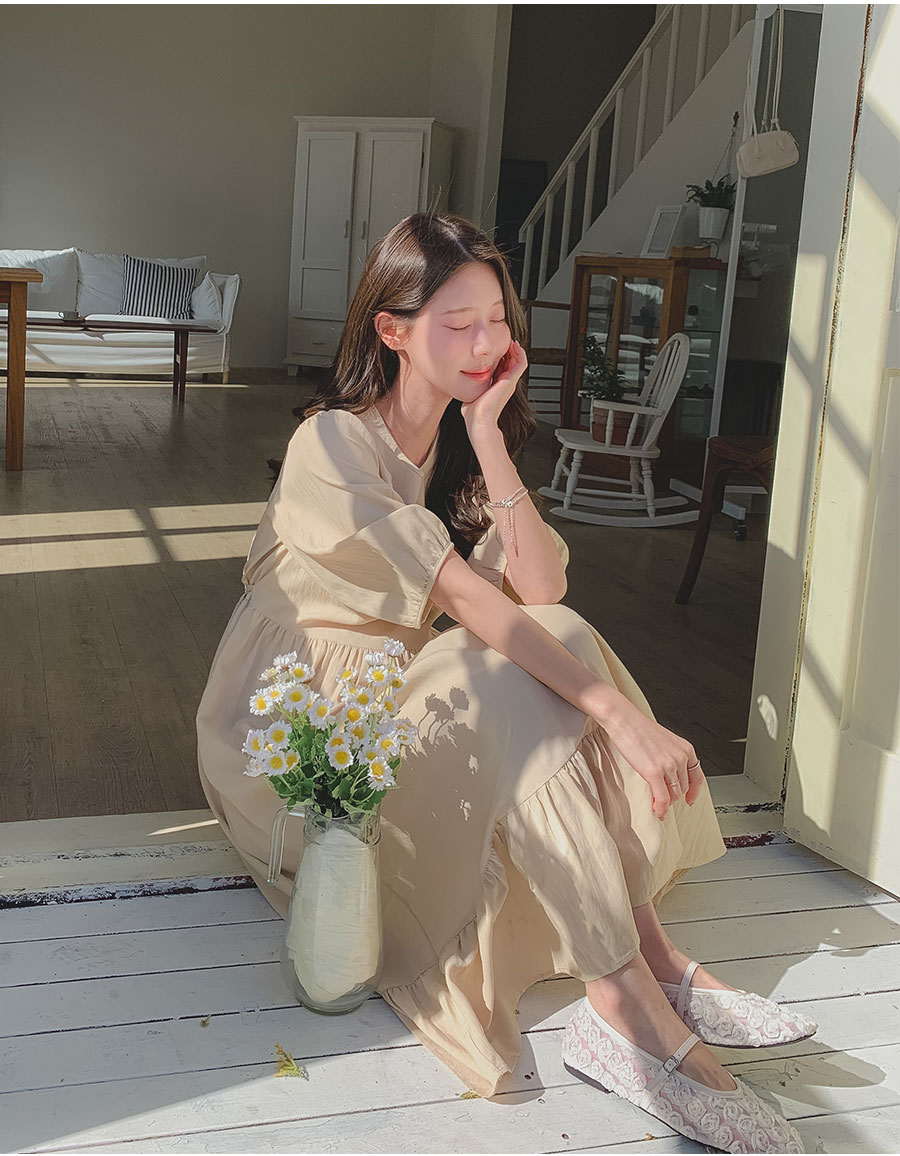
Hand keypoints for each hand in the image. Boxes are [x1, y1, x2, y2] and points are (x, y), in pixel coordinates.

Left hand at [460, 339, 527, 440]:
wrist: (479, 421)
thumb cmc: (473, 413)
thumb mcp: (472, 393)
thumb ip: (471, 386)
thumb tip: (462, 381)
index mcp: (497, 385)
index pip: (503, 366)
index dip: (501, 355)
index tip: (495, 346)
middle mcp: (506, 383)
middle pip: (511, 361)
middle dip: (508, 350)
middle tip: (504, 339)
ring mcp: (509, 382)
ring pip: (518, 361)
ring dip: (515, 349)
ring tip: (511, 340)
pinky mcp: (510, 381)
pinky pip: (521, 363)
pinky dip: (520, 353)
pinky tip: (514, 345)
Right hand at [600, 699, 705, 819]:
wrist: (624, 720)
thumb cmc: (638, 728)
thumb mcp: (664, 741)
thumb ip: (671, 757)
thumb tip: (669, 777)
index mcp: (685, 748)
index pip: (697, 776)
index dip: (694, 791)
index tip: (690, 799)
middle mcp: (681, 757)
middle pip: (683, 788)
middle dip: (673, 796)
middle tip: (662, 798)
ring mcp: (669, 765)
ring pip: (673, 795)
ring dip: (665, 802)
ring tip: (656, 803)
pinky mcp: (654, 772)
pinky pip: (662, 798)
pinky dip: (660, 808)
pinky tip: (656, 809)